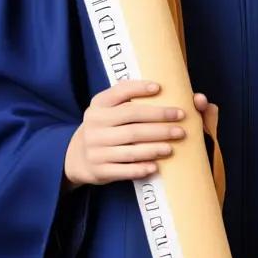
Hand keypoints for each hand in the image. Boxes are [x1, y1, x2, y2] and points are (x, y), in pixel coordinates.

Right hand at [63, 81, 208, 186]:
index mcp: (98, 106)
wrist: (76, 156)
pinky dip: (140, 169)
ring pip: (130, 149)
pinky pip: (123, 170)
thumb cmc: (102, 126)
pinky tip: (156, 166)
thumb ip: (124, 96)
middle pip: (132, 123)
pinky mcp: (100, 170)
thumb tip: (158, 86)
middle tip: (181, 120)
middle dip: (160, 121)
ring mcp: (96, 150)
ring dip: (154, 147)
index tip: (160, 87)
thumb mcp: (105, 108)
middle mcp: (95, 126)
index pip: (119, 93)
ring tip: (172, 146)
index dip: (139, 89)